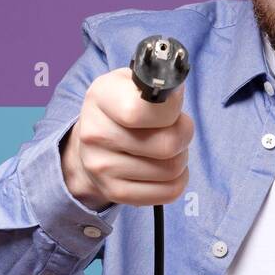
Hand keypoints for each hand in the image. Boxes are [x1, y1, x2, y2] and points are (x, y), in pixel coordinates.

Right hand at [61, 66, 192, 208]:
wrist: (91, 142)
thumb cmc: (121, 105)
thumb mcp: (133, 82)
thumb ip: (158, 83)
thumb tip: (176, 93)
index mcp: (101, 96)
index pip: (140, 111)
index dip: (170, 110)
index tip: (171, 108)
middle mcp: (95, 133)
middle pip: (167, 145)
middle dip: (183, 134)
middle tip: (175, 128)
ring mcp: (102, 167)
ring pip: (172, 169)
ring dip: (180, 157)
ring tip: (166, 147)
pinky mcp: (115, 192)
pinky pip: (170, 192)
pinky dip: (178, 179)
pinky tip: (164, 166)